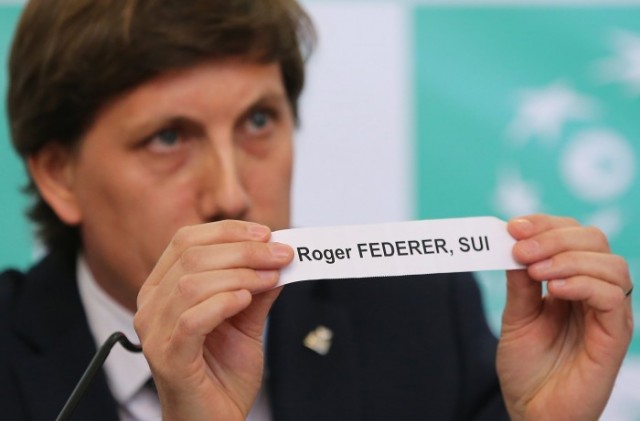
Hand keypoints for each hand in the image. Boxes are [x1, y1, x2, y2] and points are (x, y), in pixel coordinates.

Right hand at [134, 220, 292, 419]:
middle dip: (244, 250)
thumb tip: (278, 254)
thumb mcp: (246, 321)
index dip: (228, 231)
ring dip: (241, 274)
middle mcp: (151, 305)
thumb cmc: (222, 373)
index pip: (186, 240)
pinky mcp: (168, 357)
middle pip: (193, 256)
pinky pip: (193, 318)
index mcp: (163, 288)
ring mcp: (155, 332)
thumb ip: (257, 288)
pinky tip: (247, 300)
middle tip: (282, 254)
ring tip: (272, 278)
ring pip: (193, 283)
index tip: (267, 233)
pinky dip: (224, 302)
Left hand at [497, 214, 632, 419]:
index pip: (571, 235)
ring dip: (568, 258)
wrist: (532, 412)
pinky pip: (614, 297)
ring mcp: (607, 314)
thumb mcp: (516, 317)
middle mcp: (593, 293)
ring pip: (610, 264)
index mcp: (570, 283)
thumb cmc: (527, 369)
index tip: (512, 227)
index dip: (544, 224)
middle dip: (554, 237)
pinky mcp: (615, 336)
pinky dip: (584, 284)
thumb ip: (519, 282)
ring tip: (536, 272)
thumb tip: (511, 241)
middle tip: (520, 250)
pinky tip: (556, 291)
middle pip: (594, 241)